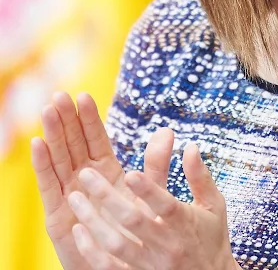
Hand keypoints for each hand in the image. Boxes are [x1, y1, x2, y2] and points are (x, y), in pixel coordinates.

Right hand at [31, 92, 172, 269]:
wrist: (130, 267)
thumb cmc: (140, 232)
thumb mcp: (150, 194)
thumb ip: (156, 164)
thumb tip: (168, 131)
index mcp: (108, 171)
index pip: (96, 139)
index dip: (89, 118)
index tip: (83, 95)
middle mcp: (86, 180)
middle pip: (74, 144)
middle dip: (67, 120)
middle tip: (60, 95)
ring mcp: (71, 196)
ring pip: (60, 159)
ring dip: (53, 135)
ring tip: (48, 110)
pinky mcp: (58, 216)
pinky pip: (49, 186)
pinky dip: (43, 164)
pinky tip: (38, 143)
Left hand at [66, 139, 238, 269]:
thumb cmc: (211, 238)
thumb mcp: (213, 206)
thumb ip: (200, 176)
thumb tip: (190, 146)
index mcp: (184, 223)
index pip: (164, 205)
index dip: (147, 190)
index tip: (129, 173)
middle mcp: (166, 245)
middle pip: (133, 221)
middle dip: (106, 196)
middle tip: (86, 174)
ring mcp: (151, 266)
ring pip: (115, 245)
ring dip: (92, 220)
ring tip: (74, 197)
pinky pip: (109, 268)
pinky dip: (90, 251)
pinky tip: (78, 230)